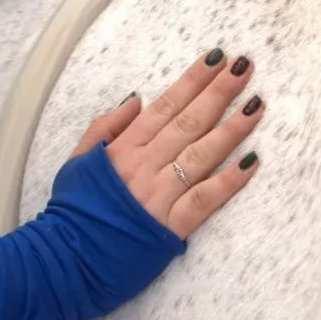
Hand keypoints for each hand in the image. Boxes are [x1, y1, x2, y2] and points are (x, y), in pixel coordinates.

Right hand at [68, 47, 261, 239]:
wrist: (64, 261)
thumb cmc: (72, 211)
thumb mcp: (77, 160)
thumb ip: (105, 127)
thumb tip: (136, 99)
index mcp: (123, 148)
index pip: (165, 106)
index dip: (193, 81)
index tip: (216, 59)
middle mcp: (144, 165)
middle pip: (188, 122)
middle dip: (219, 92)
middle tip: (245, 67)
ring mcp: (159, 195)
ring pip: (201, 154)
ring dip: (232, 129)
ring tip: (256, 105)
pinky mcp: (170, 227)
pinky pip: (204, 199)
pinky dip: (229, 181)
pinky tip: (252, 162)